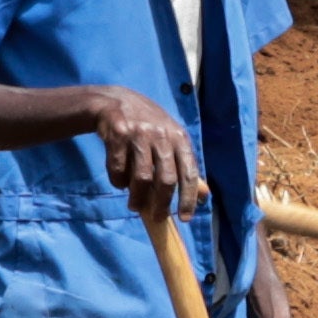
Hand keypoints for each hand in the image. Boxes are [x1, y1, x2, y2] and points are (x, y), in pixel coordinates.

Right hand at [87, 87, 200, 206]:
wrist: (113, 100)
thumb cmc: (147, 125)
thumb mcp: (170, 138)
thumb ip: (186, 165)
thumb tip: (205, 196)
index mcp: (179, 137)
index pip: (189, 173)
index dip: (188, 198)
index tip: (185, 218)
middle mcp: (162, 134)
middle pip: (166, 179)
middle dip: (161, 204)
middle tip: (157, 217)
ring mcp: (139, 133)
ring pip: (142, 178)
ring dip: (137, 197)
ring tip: (134, 205)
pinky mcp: (117, 134)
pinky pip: (118, 169)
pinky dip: (118, 181)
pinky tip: (120, 181)